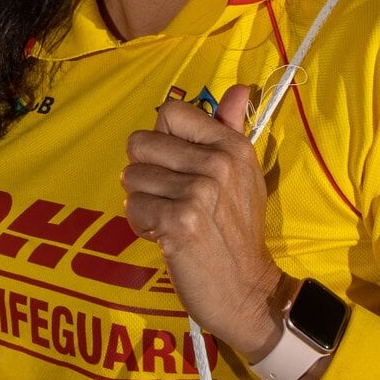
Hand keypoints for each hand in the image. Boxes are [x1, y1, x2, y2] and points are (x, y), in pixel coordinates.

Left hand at [122, 85, 289, 358]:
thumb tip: (239, 89)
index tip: (176, 165)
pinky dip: (142, 224)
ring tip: (170, 218)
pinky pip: (133, 206)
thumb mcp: (245, 175)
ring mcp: (198, 192)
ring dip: (143, 201)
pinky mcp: (179, 221)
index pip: (170, 112)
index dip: (162, 139)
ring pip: (131, 177)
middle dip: (145, 172)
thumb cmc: (239, 232)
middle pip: (140, 142)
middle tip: (169, 197)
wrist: (247, 290)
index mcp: (232, 146)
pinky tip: (165, 236)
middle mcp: (217, 162)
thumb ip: (232, 129)